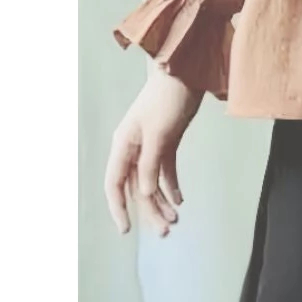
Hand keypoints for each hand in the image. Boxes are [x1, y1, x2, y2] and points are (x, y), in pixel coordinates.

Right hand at [104, 65, 203, 236]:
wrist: (186, 71)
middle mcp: (133, 148)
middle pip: (136, 187)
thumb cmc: (168, 98)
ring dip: (162, 200)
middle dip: (149, 210)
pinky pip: (165, 169)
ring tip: (175, 220)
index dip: (118, 209)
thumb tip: (142, 194)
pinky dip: (172, 184)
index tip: (126, 230)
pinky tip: (180, 200)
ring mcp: (150, 145)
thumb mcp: (159, 134)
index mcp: (124, 145)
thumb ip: (149, 165)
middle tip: (166, 231)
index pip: (115, 184)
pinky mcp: (167, 141)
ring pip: (151, 181)